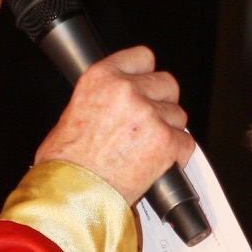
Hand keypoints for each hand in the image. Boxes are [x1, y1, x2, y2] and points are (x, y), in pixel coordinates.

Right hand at [35, 49, 192, 206]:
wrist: (71, 194)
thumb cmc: (65, 163)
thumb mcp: (71, 114)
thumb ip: (100, 100)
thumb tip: (113, 104)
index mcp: (102, 78)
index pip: (142, 57)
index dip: (146, 74)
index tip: (146, 85)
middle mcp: (127, 91)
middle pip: (167, 84)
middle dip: (162, 102)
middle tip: (149, 122)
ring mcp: (149, 115)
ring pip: (178, 115)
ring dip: (169, 130)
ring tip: (148, 149)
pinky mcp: (166, 141)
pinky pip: (186, 142)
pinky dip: (177, 155)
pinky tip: (159, 163)